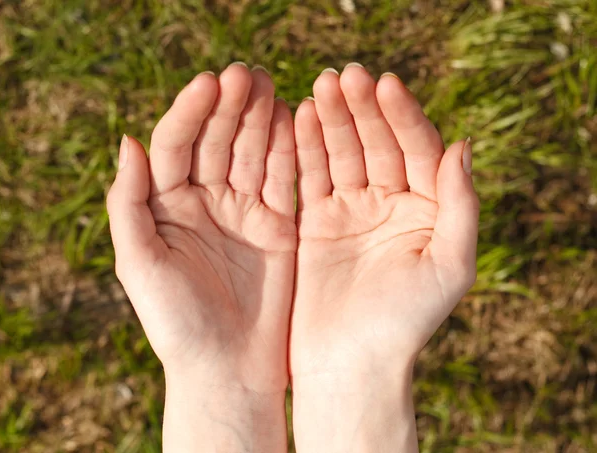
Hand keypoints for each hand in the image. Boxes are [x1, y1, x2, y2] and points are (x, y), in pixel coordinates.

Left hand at [106, 63, 295, 451]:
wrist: (228, 369)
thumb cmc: (177, 323)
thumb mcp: (139, 263)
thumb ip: (128, 204)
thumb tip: (127, 140)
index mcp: (167, 208)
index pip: (175, 146)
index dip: (190, 113)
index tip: (209, 84)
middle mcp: (205, 203)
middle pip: (215, 141)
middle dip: (228, 107)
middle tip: (245, 74)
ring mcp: (245, 212)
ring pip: (252, 152)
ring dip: (259, 118)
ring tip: (266, 85)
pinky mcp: (279, 225)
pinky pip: (284, 178)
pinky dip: (288, 148)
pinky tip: (292, 118)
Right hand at [290, 64, 478, 451]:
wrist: (351, 364)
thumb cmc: (405, 323)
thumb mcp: (450, 266)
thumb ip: (462, 206)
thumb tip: (462, 145)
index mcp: (428, 210)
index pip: (419, 149)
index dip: (403, 116)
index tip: (384, 84)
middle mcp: (392, 205)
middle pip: (379, 143)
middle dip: (363, 109)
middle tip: (345, 75)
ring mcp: (353, 211)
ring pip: (344, 153)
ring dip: (333, 119)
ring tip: (321, 86)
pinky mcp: (318, 222)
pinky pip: (313, 176)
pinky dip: (306, 147)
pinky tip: (300, 116)